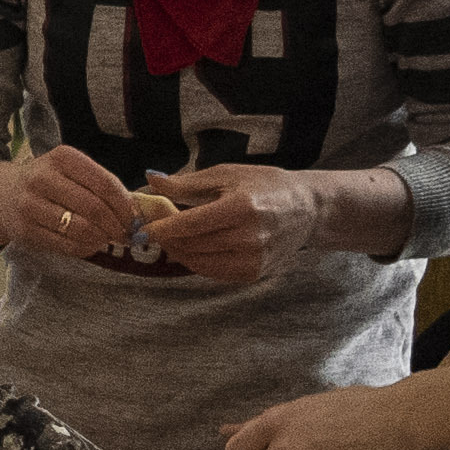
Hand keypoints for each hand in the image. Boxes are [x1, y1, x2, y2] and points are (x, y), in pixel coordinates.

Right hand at [8, 145, 140, 267]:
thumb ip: (100, 185)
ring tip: (107, 239)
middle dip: (117, 225)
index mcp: (61, 157)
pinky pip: (66, 245)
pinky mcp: (24, 231)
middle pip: (94, 207)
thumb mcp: (70, 171)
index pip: (104, 182)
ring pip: (81, 229)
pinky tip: (90, 245)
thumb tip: (136, 213)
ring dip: (102, 239)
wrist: (1, 196)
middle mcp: (42, 178)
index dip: (125, 205)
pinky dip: (85, 248)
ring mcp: (30, 205)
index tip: (136, 218)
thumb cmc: (48, 184)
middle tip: (126, 234)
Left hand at [131, 164, 299, 284]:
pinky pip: (215, 272)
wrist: (308, 209)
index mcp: (241, 207)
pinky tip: (191, 249)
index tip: (142, 228)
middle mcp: (249, 236)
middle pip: (192, 245)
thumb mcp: (227, 175)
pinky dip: (197, 262)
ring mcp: (253, 259)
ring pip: (200, 263)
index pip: (191, 224)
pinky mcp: (255, 273)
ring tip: (170, 240)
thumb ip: (187, 183)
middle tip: (152, 231)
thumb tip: (151, 181)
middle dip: (167, 239)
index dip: (162, 228)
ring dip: (179, 253)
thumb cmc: (265, 185)